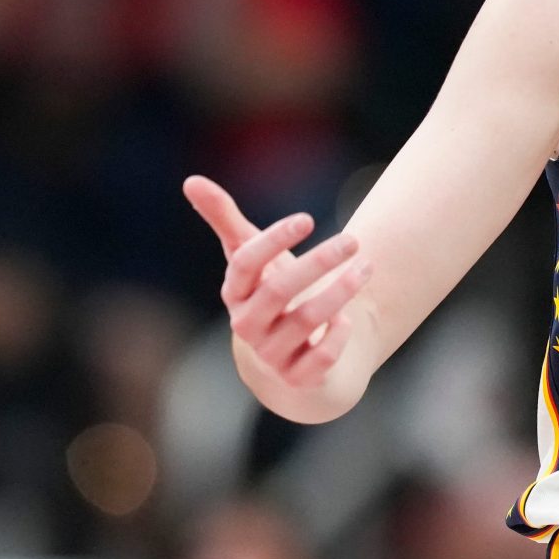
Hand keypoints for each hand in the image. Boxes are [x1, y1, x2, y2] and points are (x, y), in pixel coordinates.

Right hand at [184, 175, 372, 389]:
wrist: (289, 362)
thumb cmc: (271, 296)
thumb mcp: (252, 258)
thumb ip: (226, 221)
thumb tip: (190, 180)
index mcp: (236, 292)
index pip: (244, 264)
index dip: (272, 240)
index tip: (308, 218)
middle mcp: (248, 324)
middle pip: (279, 291)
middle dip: (318, 263)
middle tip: (353, 240)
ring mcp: (272, 354)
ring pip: (304, 321)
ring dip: (339, 293)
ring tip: (367, 267)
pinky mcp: (298, 378)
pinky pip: (319, 359)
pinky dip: (337, 336)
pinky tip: (349, 318)